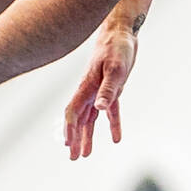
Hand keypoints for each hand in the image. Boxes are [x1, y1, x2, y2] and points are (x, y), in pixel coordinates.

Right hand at [64, 26, 135, 159]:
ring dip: (87, 136)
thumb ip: (108, 89)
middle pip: (79, 119)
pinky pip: (110, 111)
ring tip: (85, 154)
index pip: (73, 112)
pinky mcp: (112, 89)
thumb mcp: (115, 68)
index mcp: (86, 87)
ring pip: (91, 118)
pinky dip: (112, 124)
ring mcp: (100, 91)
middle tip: (73, 157)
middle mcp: (90, 91)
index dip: (69, 129)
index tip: (68, 145)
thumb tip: (100, 110)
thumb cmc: (117, 47)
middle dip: (74, 138)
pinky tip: (115, 138)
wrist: (122, 32)